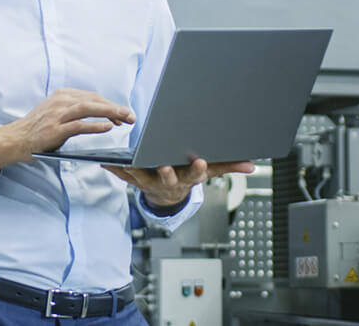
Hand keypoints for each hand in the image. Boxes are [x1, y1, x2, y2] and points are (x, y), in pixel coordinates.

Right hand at [0, 88, 134, 172]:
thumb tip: (102, 113)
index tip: (123, 113)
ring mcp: (57, 115)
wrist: (15, 139)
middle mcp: (61, 101)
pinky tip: (108, 127)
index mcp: (63, 95)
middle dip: (115, 108)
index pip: (93, 97)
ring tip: (124, 119)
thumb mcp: (56, 112)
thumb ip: (75, 110)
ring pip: (88, 109)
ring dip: (110, 113)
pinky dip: (95, 125)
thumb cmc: (38, 128)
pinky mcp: (55, 130)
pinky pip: (78, 126)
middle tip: (131, 116)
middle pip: (94, 100)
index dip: (110, 104)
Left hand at [103, 158, 255, 210]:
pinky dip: (116, 169)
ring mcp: (151, 182)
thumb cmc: (187, 175)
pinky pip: (125, 176)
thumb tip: (252, 165)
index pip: (196, 174)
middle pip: (169, 177)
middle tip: (164, 166)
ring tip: (127, 161)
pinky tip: (106, 161)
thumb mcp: (209, 171)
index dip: (198, 169)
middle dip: (167, 172)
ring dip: (135, 170)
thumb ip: (228, 167)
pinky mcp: (136, 180)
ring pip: (143, 176)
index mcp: (187, 177)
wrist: (167, 196)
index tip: (200, 161)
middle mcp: (169, 181)